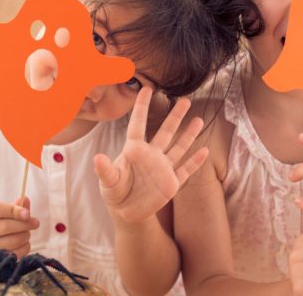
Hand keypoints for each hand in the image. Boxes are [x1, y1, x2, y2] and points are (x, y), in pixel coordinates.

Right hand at [0, 197, 39, 257]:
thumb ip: (17, 206)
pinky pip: (18, 252)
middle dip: (25, 224)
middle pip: (6, 226)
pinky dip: (25, 246)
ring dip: (26, 235)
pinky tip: (22, 243)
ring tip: (26, 232)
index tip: (28, 213)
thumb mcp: (6, 212)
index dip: (15, 210)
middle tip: (36, 223)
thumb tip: (26, 200)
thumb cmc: (1, 223)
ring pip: (14, 240)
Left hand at [93, 87, 208, 223]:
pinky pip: (185, 170)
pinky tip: (204, 150)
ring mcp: (163, 168)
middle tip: (186, 100)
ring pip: (178, 147)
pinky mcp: (171, 183)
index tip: (147, 89)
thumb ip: (105, 170)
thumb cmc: (115, 192)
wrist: (126, 213)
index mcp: (134, 150)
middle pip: (165, 132)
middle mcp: (151, 155)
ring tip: (198, 119)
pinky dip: (195, 162)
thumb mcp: (108, 182)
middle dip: (175, 117)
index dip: (142, 107)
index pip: (138, 124)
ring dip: (188, 135)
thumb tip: (97, 158)